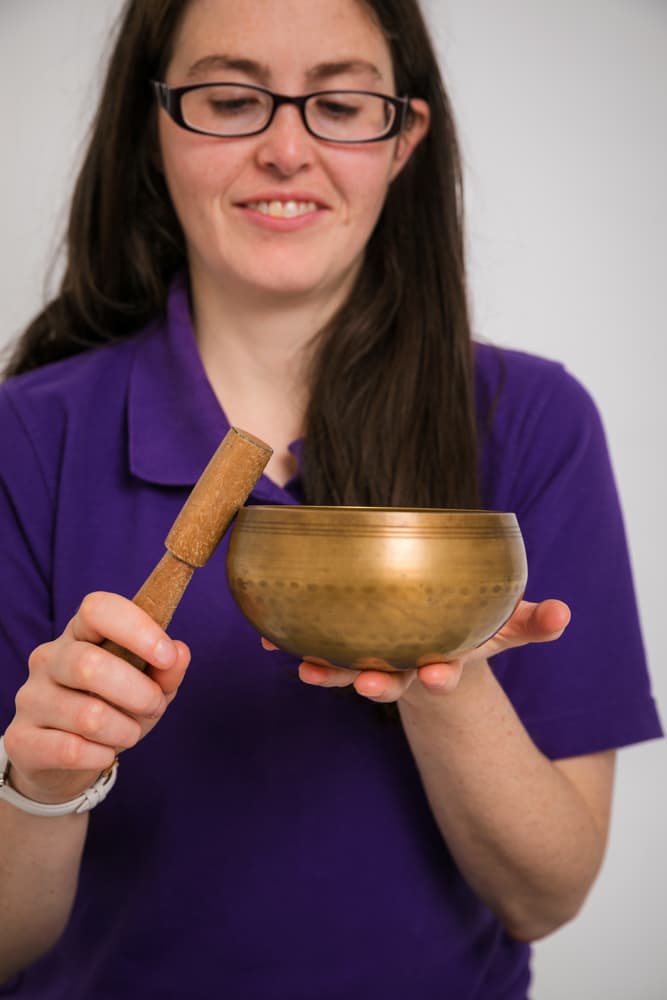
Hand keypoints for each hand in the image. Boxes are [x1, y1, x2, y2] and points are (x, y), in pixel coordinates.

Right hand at [2, 592, 189, 804]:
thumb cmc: (113, 708)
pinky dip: (101, 755)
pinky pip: (70, 750)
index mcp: (81, 633)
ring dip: (124, 730)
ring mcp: (30, 697)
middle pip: (89, 664)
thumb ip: (167, 670)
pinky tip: (103, 753)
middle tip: (155, 706)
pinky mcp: (21, 738)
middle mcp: (48, 658)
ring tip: (130, 733)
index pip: (98, 609)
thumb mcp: (148, 686)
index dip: (136, 629)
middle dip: (138, 692)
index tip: (167, 655)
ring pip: (87, 715)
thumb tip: (180, 652)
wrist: (66, 759)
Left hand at [262, 599, 569, 703]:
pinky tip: (268, 640)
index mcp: (443, 662)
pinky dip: (294, 646)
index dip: (441, 677)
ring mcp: (373, 663)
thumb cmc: (469, 633)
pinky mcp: (344, 651)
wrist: (429, 650)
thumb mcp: (504, 628)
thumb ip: (533, 623)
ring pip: (349, 671)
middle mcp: (405, 669)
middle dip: (380, 683)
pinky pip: (319, 650)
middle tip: (369, 686)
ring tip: (306, 670)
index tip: (438, 677)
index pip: (444, 673)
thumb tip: (565, 614)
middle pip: (392, 680)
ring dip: (328, 672)